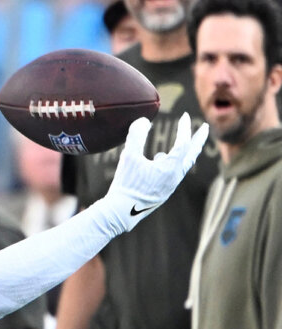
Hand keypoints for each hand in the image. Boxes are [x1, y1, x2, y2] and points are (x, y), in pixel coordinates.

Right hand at [104, 113, 207, 231]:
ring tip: (181, 145)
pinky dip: (172, 163)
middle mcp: (175, 177)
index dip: (185, 128)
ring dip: (185, 152)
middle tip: (206, 128)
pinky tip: (159, 161)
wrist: (122, 212)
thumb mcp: (128, 156)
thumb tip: (144, 120)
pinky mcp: (163, 192)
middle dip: (198, 140)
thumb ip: (136, 136)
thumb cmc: (126, 184)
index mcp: (171, 167)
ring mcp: (170, 186)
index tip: (185, 116)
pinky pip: (174, 173)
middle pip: (192, 155)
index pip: (183, 143)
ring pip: (184, 165)